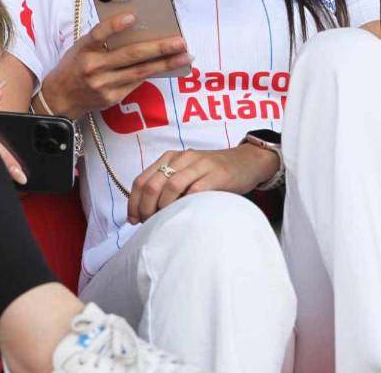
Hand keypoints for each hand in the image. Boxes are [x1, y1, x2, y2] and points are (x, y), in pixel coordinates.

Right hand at [42, 12, 191, 118]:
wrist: (59, 99)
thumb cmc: (74, 66)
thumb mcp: (81, 47)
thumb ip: (102, 39)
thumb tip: (135, 25)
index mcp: (83, 50)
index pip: (98, 34)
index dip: (114, 25)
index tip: (133, 16)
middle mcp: (93, 68)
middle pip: (129, 55)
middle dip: (158, 48)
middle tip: (180, 41)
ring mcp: (103, 85)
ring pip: (139, 72)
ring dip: (165, 64)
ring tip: (185, 56)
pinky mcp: (111, 98)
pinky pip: (136, 83)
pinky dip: (153, 73)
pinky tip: (169, 67)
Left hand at [126, 145, 278, 224]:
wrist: (247, 161)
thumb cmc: (213, 172)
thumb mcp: (187, 172)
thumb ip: (169, 184)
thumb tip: (146, 211)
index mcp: (171, 157)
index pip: (142, 179)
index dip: (134, 202)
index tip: (133, 219)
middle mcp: (183, 158)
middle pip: (153, 183)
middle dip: (145, 207)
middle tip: (147, 223)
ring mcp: (200, 165)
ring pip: (171, 186)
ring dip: (162, 207)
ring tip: (163, 221)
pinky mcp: (216, 175)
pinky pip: (195, 191)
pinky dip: (185, 204)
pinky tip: (183, 215)